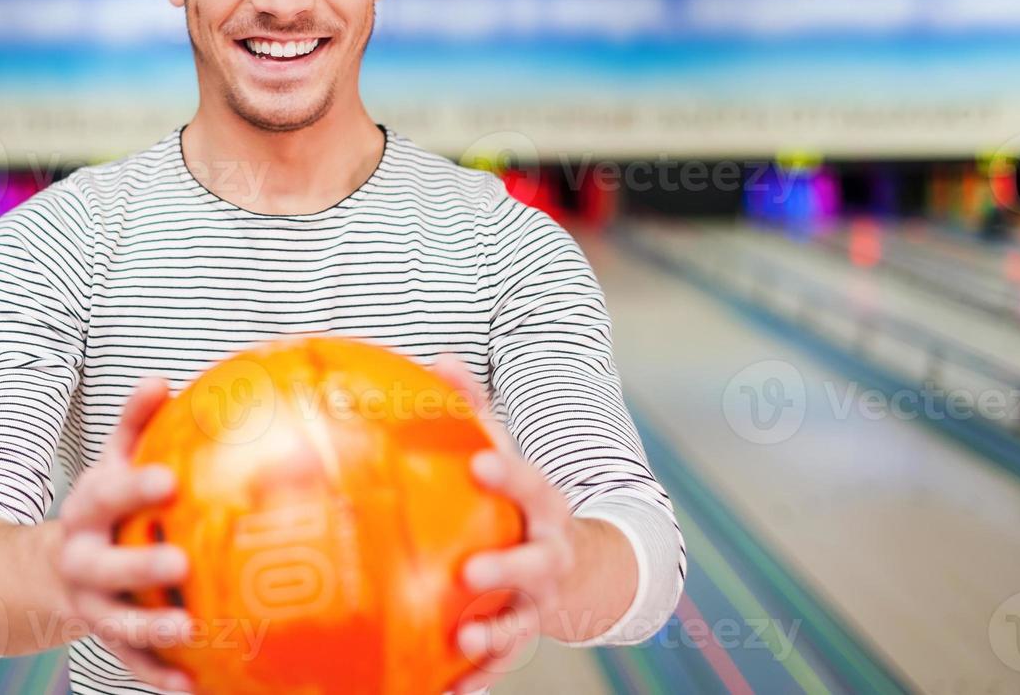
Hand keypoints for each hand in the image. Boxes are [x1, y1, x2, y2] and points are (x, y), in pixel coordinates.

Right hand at [54, 376, 195, 692]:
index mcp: (85, 511)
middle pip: (106, 566)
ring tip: (191, 630)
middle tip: (180, 564)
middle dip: (140, 567)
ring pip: (117, 623)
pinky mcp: (106, 639)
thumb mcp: (109, 465)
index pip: (106, 495)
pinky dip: (159, 676)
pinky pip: (132, 663)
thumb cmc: (102, 507)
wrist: (44, 571)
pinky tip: (194, 687)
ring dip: (152, 632)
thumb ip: (134, 424)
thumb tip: (162, 378)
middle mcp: (82, 560)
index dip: (133, 488)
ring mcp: (92, 605)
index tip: (168, 480)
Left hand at [431, 353, 574, 694]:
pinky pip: (501, 664)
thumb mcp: (506, 451)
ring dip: (495, 635)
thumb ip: (473, 408)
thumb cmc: (522, 500)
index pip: (528, 484)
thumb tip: (438, 358)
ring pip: (522, 622)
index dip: (507, 474)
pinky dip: (477, 678)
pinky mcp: (524, 634)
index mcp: (543, 505)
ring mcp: (540, 601)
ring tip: (465, 640)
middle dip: (508, 567)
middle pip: (534, 563)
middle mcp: (548, 555)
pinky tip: (446, 693)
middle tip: (472, 571)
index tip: (480, 465)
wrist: (582, 565)